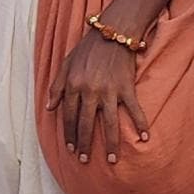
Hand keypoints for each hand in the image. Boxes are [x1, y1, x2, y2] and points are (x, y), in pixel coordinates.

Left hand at [49, 30, 151, 167]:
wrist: (112, 32)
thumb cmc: (87, 49)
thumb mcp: (65, 64)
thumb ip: (56, 87)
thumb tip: (49, 108)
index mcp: (73, 85)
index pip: (68, 117)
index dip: (69, 135)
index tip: (71, 149)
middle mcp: (89, 91)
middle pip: (86, 124)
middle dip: (85, 145)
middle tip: (85, 160)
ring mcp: (109, 91)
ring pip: (109, 123)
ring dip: (111, 144)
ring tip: (112, 160)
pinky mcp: (126, 87)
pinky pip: (134, 109)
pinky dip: (141, 123)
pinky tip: (145, 138)